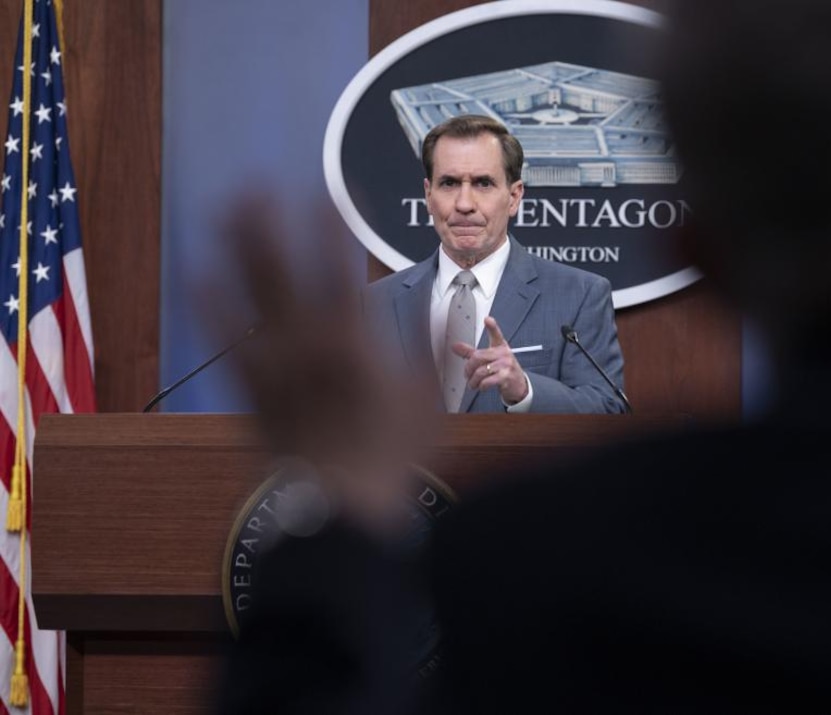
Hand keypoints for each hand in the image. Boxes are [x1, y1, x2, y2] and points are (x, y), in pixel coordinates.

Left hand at [201, 190, 437, 537]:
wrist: (339, 506)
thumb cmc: (390, 453)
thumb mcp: (428, 397)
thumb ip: (434, 346)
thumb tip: (451, 309)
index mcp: (352, 337)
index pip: (336, 264)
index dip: (326, 223)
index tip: (321, 192)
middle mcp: (305, 340)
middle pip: (280, 266)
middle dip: (269, 222)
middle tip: (257, 184)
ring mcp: (273, 363)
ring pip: (247, 293)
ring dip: (236, 249)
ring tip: (225, 212)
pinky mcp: (250, 386)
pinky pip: (225, 336)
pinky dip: (212, 304)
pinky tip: (200, 278)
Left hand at [451, 316, 528, 404]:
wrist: (518, 385)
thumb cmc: (503, 369)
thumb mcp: (488, 358)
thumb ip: (470, 352)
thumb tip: (455, 346)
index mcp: (499, 347)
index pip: (496, 334)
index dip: (492, 327)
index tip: (488, 319)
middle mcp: (504, 354)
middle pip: (478, 357)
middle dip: (468, 368)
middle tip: (467, 374)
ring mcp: (506, 365)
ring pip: (480, 371)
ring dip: (473, 380)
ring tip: (472, 383)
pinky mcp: (506, 377)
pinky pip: (487, 381)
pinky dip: (481, 386)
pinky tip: (481, 386)